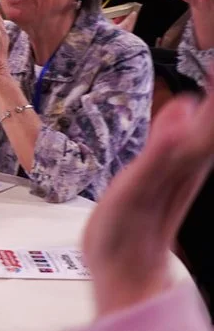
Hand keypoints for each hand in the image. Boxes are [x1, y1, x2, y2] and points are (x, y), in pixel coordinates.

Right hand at [83, 63, 213, 315]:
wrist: (124, 273)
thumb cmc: (125, 235)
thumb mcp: (136, 189)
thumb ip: (162, 148)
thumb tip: (186, 106)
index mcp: (188, 157)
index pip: (212, 112)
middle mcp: (192, 160)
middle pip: (211, 117)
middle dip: (213, 86)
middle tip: (210, 57)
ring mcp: (183, 169)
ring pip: (204, 127)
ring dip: (207, 102)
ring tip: (208, 72)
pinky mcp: (170, 176)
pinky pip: (191, 138)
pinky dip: (195, 119)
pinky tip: (189, 110)